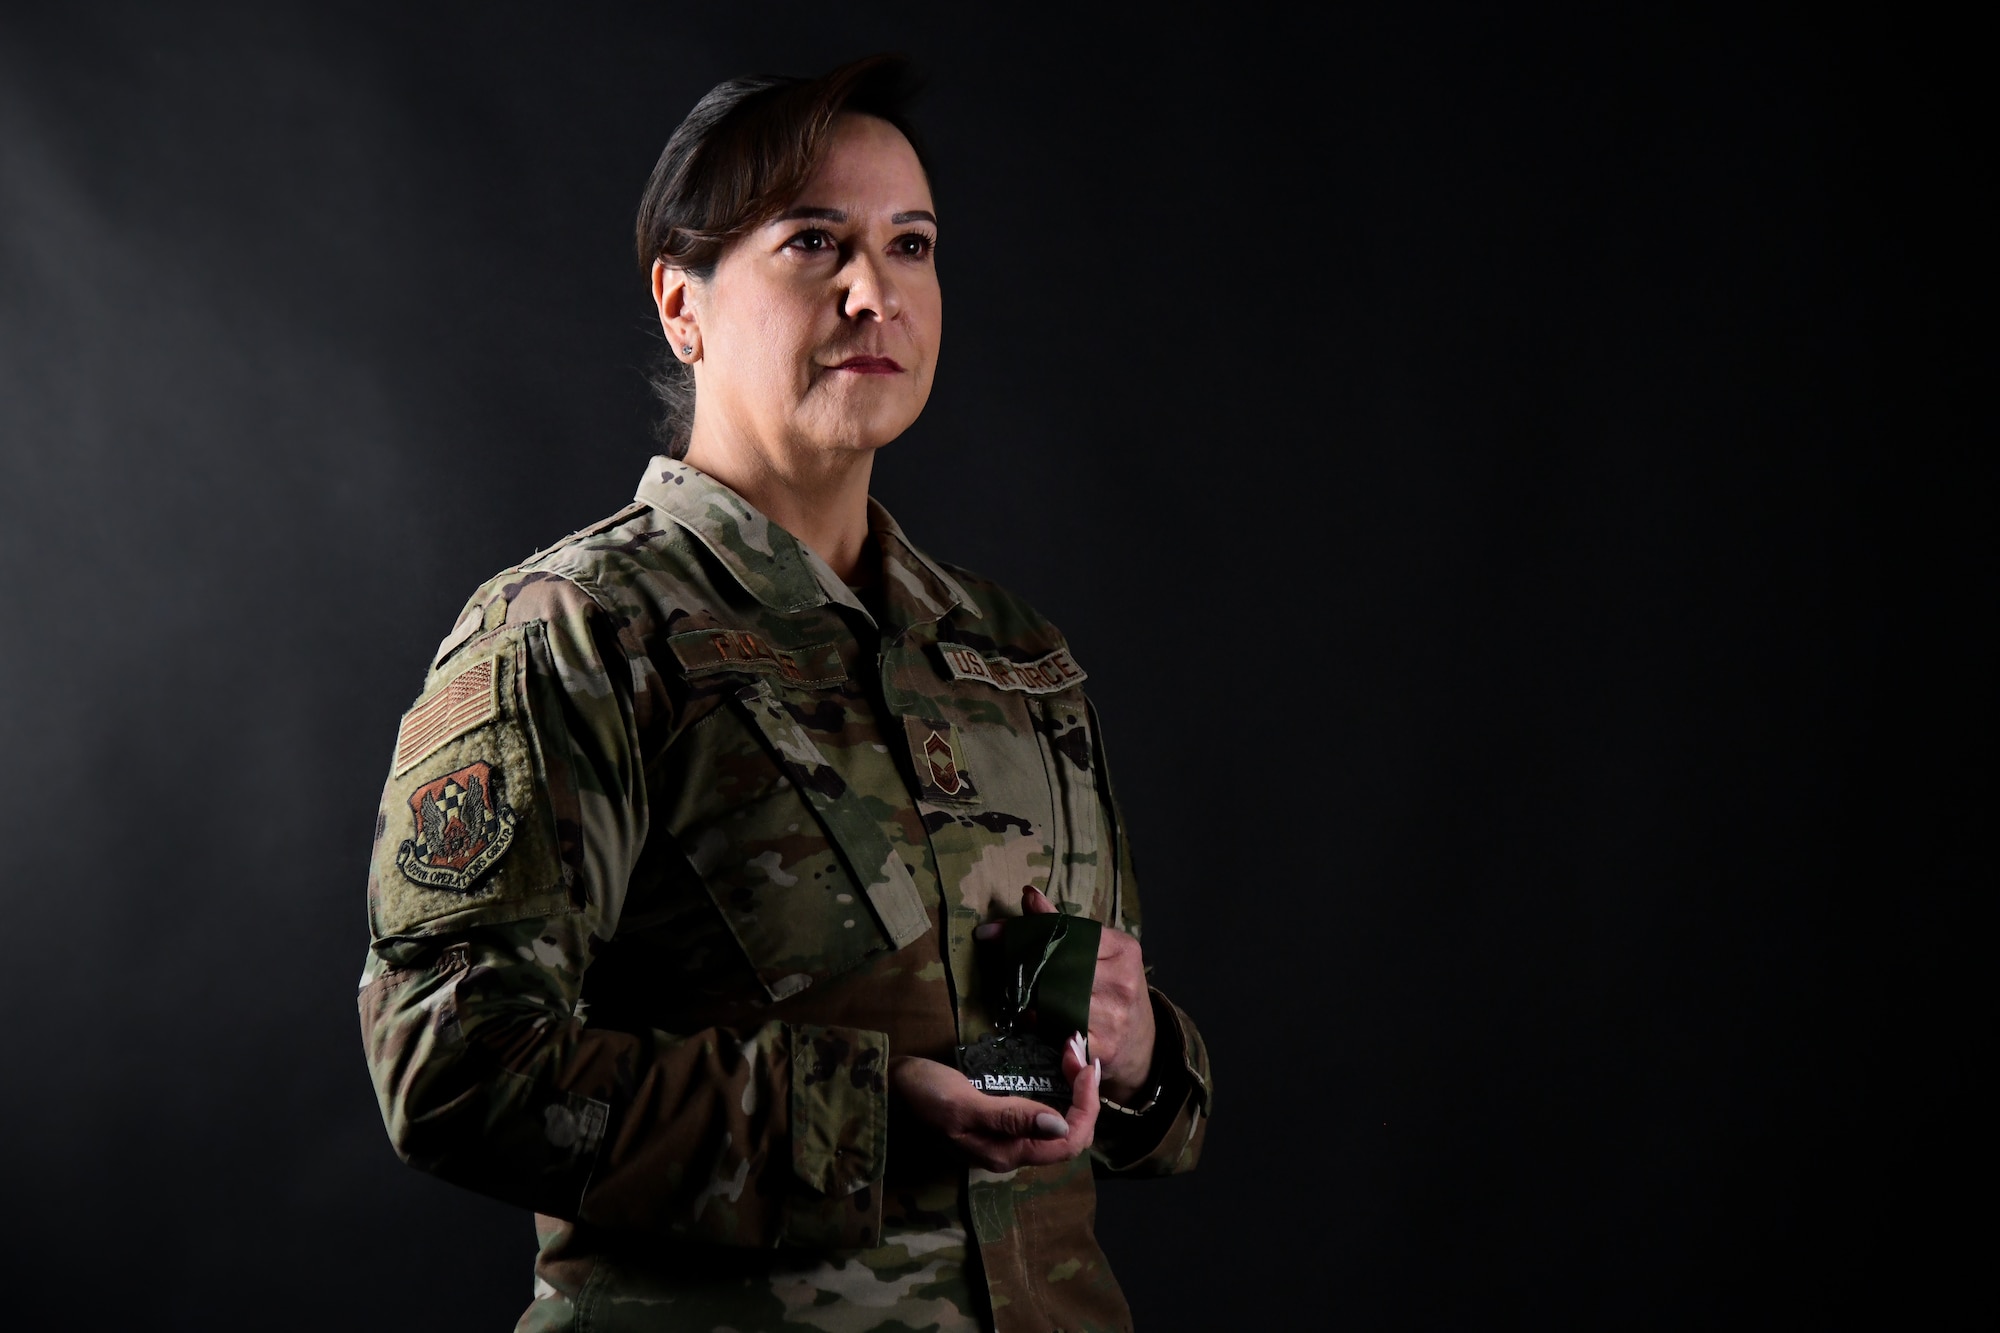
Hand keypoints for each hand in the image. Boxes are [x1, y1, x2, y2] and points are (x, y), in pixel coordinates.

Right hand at [888, 1037, 1100, 1172]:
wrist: (889, 1089)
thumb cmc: (923, 1095)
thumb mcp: (963, 1104)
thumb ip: (1010, 1116)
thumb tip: (1059, 1126)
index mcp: (1006, 1153)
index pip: (1068, 1140)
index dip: (1086, 1106)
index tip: (1086, 1065)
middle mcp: (1012, 1150)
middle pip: (1070, 1131)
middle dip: (1084, 1092)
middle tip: (1077, 1049)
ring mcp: (1006, 1136)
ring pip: (1060, 1119)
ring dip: (1073, 1087)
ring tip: (1071, 1049)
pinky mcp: (1000, 1119)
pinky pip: (1043, 1108)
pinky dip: (1057, 1085)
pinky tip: (1055, 1062)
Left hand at [978, 887, 1158, 1105]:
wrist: (1142, 1043)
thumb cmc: (1115, 990)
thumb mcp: (1100, 952)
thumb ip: (1062, 926)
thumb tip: (1028, 893)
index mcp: (1122, 949)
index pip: (1066, 934)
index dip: (1027, 933)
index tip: (990, 932)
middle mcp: (1121, 982)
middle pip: (1056, 967)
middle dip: (1025, 967)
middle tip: (1001, 967)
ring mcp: (1113, 1017)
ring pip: (1051, 1000)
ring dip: (1028, 997)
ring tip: (1018, 994)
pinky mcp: (1101, 1047)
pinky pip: (1054, 1031)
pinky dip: (1037, 1025)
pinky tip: (1032, 1020)